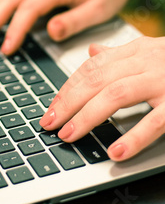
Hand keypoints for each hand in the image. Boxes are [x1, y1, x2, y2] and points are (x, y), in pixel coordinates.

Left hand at [39, 36, 164, 160]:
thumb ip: (121, 55)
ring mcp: (162, 81)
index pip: (93, 68)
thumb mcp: (151, 52)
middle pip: (97, 80)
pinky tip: (114, 152)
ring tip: (69, 135)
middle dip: (68, 102)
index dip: (68, 88)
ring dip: (87, 116)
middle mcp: (146, 62)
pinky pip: (154, 121)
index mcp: (137, 51)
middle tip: (50, 123)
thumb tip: (92, 52)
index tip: (51, 108)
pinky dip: (133, 138)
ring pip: (116, 95)